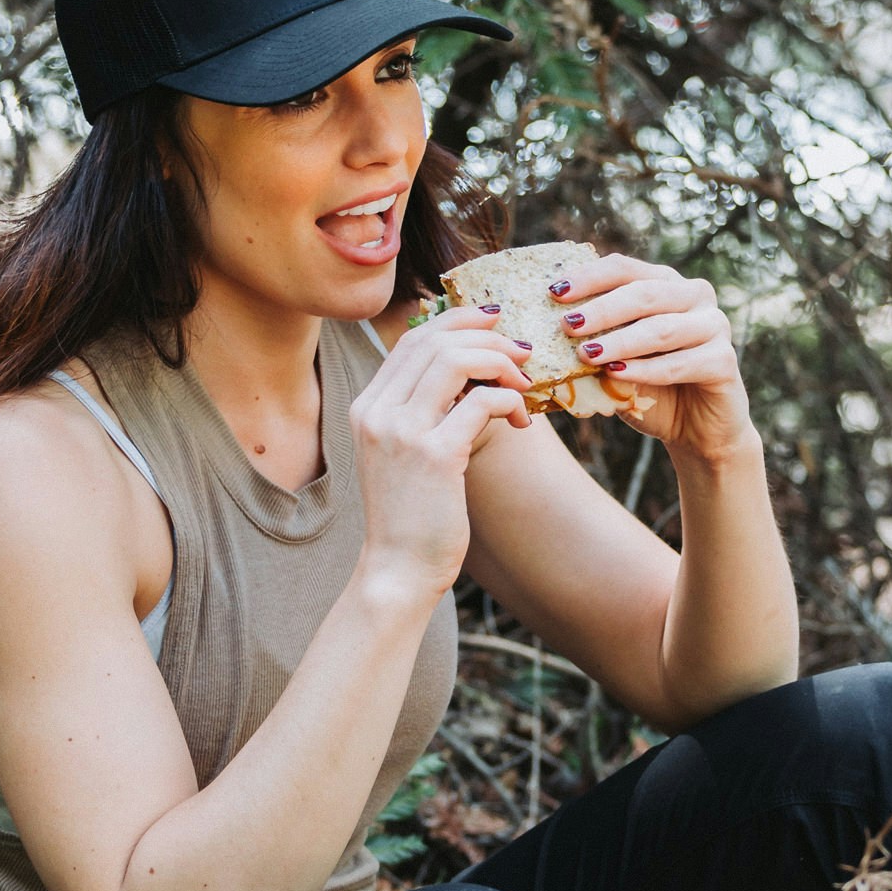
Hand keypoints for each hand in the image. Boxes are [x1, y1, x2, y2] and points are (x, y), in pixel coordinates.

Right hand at [346, 305, 530, 598]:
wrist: (397, 570)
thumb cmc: (411, 517)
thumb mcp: (403, 454)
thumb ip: (421, 412)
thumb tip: (468, 372)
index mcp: (367, 406)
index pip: (412, 339)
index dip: (457, 320)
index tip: (494, 321)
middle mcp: (377, 411)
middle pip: (436, 340)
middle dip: (488, 338)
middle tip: (523, 356)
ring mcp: (402, 432)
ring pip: (457, 359)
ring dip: (501, 363)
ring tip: (524, 386)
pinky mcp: (433, 455)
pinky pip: (481, 401)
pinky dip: (509, 400)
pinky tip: (520, 420)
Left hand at [548, 252, 754, 464]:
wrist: (696, 430)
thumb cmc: (650, 388)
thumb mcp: (616, 360)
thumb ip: (596, 341)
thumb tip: (550, 331)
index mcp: (666, 283)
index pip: (625, 268)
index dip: (589, 278)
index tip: (554, 294)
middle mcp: (694, 296)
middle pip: (644, 294)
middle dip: (602, 310)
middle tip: (567, 325)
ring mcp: (714, 326)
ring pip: (661, 328)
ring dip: (620, 341)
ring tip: (587, 354)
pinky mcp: (724, 361)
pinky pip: (680, 363)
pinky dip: (645, 370)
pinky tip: (616, 375)